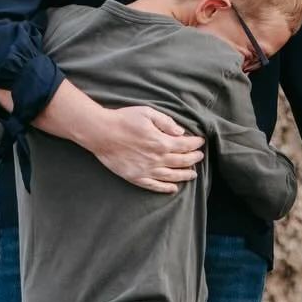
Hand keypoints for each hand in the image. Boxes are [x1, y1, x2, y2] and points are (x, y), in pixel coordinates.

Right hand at [84, 105, 204, 194]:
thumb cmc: (123, 119)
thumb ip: (166, 122)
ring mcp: (146, 170)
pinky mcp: (136, 177)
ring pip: (172, 176)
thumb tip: (181, 132)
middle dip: (194, 159)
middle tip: (200, 157)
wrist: (100, 132)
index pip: (185, 145)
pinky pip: (155, 186)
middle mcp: (157, 159)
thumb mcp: (147, 113)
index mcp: (161, 142)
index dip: (195, 144)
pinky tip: (173, 188)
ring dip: (185, 175)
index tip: (201, 142)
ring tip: (193, 174)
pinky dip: (166, 188)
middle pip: (182, 162)